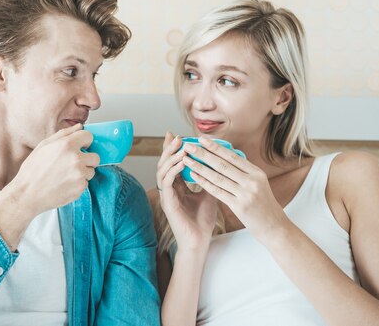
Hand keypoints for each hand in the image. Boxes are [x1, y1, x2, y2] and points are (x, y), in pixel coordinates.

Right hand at [5, 123, 99, 217]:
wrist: (27, 194)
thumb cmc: (32, 171)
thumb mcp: (44, 145)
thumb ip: (64, 134)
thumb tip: (79, 127)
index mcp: (67, 145)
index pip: (89, 136)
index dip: (84, 142)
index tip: (81, 147)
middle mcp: (76, 159)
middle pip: (95, 156)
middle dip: (87, 159)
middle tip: (73, 164)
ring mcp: (80, 174)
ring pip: (91, 171)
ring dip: (82, 173)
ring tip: (65, 175)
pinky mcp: (80, 188)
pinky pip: (86, 183)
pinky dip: (78, 184)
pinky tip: (64, 184)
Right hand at [156, 132, 216, 251]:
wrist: (200, 241)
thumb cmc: (202, 220)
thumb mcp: (208, 194)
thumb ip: (208, 179)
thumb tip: (217, 163)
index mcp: (177, 187)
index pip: (172, 163)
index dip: (173, 150)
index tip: (177, 135)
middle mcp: (170, 189)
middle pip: (164, 164)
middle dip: (169, 149)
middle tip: (177, 137)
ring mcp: (167, 196)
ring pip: (162, 171)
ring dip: (171, 157)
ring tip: (180, 147)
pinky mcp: (168, 203)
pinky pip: (166, 183)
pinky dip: (173, 171)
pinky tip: (181, 163)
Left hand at [181, 137, 288, 243]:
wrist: (274, 227)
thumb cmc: (263, 205)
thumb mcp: (258, 184)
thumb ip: (243, 172)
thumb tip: (225, 157)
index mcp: (256, 172)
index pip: (233, 156)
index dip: (216, 147)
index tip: (202, 139)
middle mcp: (252, 181)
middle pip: (223, 164)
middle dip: (203, 153)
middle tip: (188, 145)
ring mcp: (246, 194)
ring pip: (217, 177)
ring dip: (199, 167)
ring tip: (186, 159)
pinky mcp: (239, 206)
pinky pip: (217, 191)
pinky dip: (204, 182)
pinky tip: (193, 176)